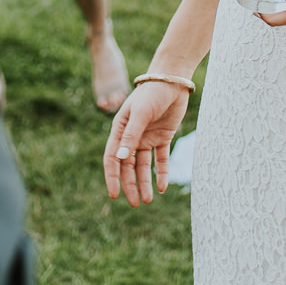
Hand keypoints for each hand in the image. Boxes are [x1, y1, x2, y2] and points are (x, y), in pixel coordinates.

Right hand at [103, 79, 189, 204]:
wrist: (173, 81)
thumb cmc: (152, 93)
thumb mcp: (140, 114)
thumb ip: (131, 136)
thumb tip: (120, 159)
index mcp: (120, 130)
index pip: (113, 158)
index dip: (112, 177)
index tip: (114, 195)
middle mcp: (132, 136)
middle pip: (128, 166)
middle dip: (130, 185)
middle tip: (135, 203)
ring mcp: (147, 138)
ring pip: (144, 166)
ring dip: (145, 182)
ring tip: (148, 200)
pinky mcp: (163, 138)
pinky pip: (161, 159)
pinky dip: (161, 172)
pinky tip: (162, 186)